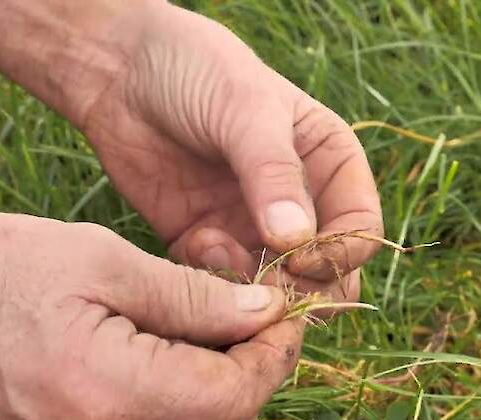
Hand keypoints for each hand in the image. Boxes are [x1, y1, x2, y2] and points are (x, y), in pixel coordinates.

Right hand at [0, 212, 302, 419]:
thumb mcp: (99, 260)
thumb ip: (192, 296)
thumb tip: (266, 315)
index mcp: (105, 393)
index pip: (236, 397)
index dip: (274, 354)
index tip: (284, 311)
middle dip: (256, 377)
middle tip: (256, 320)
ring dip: (222, 394)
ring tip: (215, 330)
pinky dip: (181, 405)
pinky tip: (172, 351)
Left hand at [72, 3, 382, 301]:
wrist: (120, 68)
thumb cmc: (199, 71)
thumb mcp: (246, 111)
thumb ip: (274, 175)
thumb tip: (298, 242)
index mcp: (331, 164)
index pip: (360, 226)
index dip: (342, 252)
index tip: (303, 258)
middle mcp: (301, 202)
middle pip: (328, 270)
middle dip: (305, 286)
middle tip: (271, 286)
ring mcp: (253, 227)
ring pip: (278, 287)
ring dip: (258, 289)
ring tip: (226, 259)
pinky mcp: (207, 243)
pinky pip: (224, 285)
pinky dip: (216, 280)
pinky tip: (198, 244)